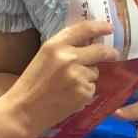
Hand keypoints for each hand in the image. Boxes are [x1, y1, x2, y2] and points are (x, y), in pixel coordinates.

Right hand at [0, 18, 117, 134]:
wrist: (24, 111)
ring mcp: (78, 77)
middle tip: (113, 54)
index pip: (84, 30)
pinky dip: (84, 91)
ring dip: (88, 76)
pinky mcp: (83, 93)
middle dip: (109, 53)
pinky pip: (91, 88)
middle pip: (99, 51)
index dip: (99, 27)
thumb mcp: (43, 57)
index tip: (109, 27)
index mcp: (55, 46)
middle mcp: (69, 58)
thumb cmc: (31, 83)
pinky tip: (69, 96)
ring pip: (95, 72)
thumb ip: (64, 47)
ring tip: (69, 85)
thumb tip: (88, 42)